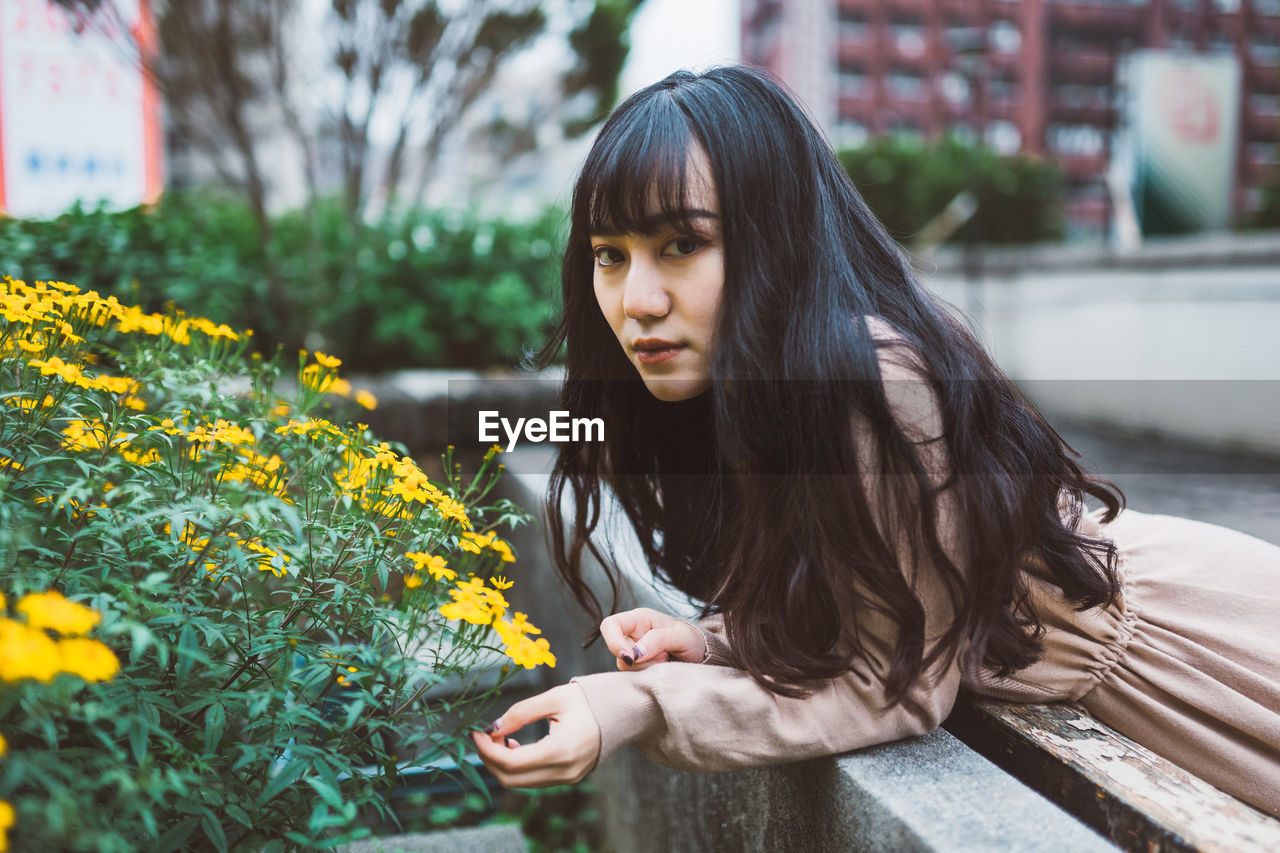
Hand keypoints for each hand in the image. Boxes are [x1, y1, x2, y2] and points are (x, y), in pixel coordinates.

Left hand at [471, 683, 600, 787]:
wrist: (623, 712)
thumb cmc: (589, 700)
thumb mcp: (554, 698)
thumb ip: (520, 712)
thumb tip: (492, 728)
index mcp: (561, 751)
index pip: (511, 763)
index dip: (487, 749)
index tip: (475, 732)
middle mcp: (565, 771)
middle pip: (512, 779)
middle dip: (490, 759)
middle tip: (484, 736)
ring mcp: (568, 778)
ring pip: (521, 783)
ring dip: (503, 764)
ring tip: (500, 737)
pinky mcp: (570, 778)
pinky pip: (534, 780)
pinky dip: (519, 767)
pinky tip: (516, 746)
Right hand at [599, 607, 705, 670]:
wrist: (701, 655)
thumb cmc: (692, 640)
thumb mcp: (680, 636)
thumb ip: (658, 640)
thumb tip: (634, 654)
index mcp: (639, 619)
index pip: (610, 625)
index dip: (614, 642)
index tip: (630, 658)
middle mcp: (632, 635)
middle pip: (618, 652)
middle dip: (640, 660)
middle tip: (664, 656)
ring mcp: (634, 653)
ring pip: (626, 668)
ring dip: (647, 668)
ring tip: (666, 660)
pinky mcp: (638, 669)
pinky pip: (634, 677)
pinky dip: (649, 676)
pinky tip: (662, 669)